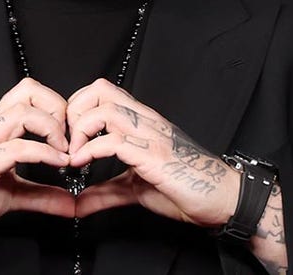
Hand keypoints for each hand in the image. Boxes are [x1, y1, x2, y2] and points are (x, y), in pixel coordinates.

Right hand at [0, 77, 76, 236]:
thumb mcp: (13, 194)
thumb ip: (43, 196)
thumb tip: (72, 204)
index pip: (29, 91)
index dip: (56, 105)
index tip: (70, 133)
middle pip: (29, 90)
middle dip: (57, 109)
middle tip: (68, 138)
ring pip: (23, 112)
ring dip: (52, 129)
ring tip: (63, 153)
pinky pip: (17, 149)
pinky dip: (44, 154)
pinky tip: (56, 166)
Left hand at [66, 78, 239, 227]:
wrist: (223, 199)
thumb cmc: (186, 187)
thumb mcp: (135, 189)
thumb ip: (105, 192)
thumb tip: (78, 202)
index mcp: (142, 121)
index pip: (102, 91)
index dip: (77, 108)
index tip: (69, 137)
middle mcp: (145, 121)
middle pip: (99, 89)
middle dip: (74, 112)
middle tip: (69, 141)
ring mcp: (151, 135)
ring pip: (104, 109)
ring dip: (80, 130)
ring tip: (74, 155)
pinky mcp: (154, 155)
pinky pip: (115, 140)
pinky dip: (91, 150)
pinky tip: (83, 165)